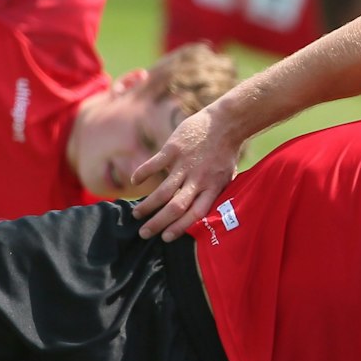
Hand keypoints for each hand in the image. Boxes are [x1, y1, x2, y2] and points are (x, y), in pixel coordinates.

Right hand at [131, 108, 241, 239]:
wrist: (226, 122)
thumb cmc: (225, 152)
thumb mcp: (226, 177)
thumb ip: (213, 194)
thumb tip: (204, 213)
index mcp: (212, 187)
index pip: (196, 214)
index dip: (180, 227)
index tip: (165, 238)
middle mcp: (198, 179)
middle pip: (176, 207)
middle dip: (158, 223)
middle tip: (144, 233)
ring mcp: (185, 164)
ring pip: (163, 191)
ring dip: (148, 205)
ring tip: (136, 214)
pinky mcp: (174, 148)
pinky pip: (154, 164)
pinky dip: (142, 173)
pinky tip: (134, 180)